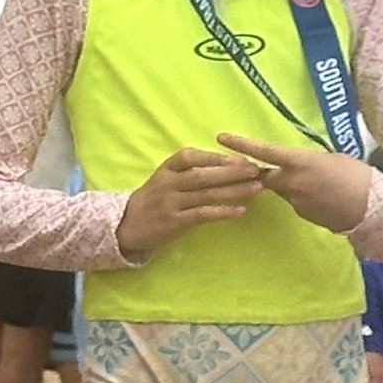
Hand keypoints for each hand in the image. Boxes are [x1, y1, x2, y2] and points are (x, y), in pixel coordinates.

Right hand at [114, 146, 269, 259]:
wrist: (126, 226)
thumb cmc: (152, 200)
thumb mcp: (165, 179)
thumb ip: (189, 171)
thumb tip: (227, 165)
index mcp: (166, 169)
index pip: (192, 157)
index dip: (217, 157)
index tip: (241, 158)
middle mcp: (167, 184)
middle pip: (203, 175)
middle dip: (232, 172)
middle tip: (257, 171)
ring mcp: (169, 203)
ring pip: (206, 194)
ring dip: (234, 191)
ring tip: (257, 189)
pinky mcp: (173, 223)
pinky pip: (202, 214)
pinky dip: (223, 212)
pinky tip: (240, 211)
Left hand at [214, 132, 375, 234]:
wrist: (371, 206)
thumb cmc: (356, 175)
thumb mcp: (330, 158)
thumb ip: (307, 160)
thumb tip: (296, 161)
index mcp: (300, 162)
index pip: (264, 152)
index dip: (242, 144)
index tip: (221, 138)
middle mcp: (292, 182)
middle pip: (263, 175)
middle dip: (258, 171)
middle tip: (251, 165)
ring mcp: (295, 200)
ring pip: (280, 190)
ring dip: (287, 184)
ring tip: (312, 181)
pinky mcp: (301, 214)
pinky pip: (294, 202)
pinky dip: (301, 197)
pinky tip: (320, 196)